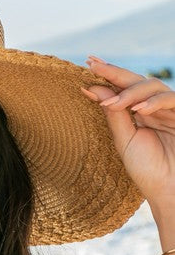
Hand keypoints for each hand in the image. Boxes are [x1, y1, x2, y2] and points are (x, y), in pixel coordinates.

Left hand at [81, 55, 174, 205]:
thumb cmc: (148, 170)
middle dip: (114, 72)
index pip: (122, 88)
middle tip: (93, 65)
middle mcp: (154, 108)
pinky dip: (154, 102)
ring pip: (152, 86)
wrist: (170, 191)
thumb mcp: (125, 141)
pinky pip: (170, 99)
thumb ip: (113, 115)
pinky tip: (139, 109)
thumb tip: (93, 88)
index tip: (87, 63)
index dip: (107, 75)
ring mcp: (169, 110)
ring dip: (131, 92)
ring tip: (114, 103)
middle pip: (136, 80)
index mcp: (138, 113)